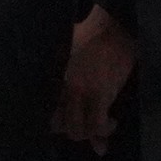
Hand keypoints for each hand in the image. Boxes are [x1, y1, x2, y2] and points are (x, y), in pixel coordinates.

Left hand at [52, 7, 135, 150]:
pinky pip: (97, 124)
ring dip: (89, 133)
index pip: (46, 112)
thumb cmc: (90, 37)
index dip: (56, 123)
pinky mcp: (101, 93)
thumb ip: (64, 81)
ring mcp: (81, 92)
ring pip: (77, 130)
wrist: (114, 28)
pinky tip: (111, 122)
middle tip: (86, 123)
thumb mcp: (68, 55)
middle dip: (73, 130)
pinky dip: (104, 130)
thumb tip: (62, 95)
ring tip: (99, 126)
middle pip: (59, 126)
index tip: (67, 122)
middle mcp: (62, 87)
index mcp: (52, 77)